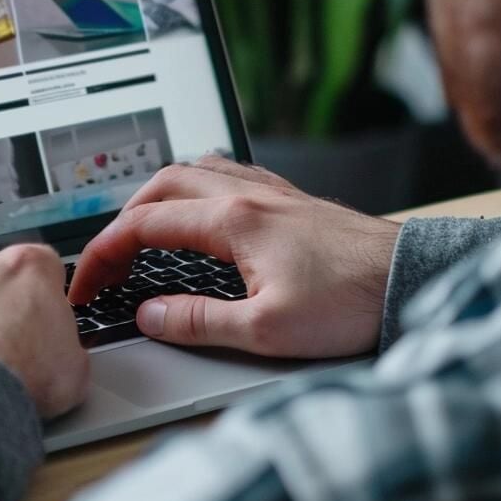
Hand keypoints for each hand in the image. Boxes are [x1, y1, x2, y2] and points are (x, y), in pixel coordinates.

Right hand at [70, 156, 400, 357]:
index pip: (145, 225)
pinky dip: (200, 187)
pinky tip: (206, 210)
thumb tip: (152, 315)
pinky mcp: (295, 202)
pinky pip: (231, 174)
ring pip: (197, 170)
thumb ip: (199, 323)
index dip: (105, 255)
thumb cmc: (352, 301)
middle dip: (123, 217)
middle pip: (163, 184)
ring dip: (160, 195)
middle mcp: (250, 195)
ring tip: (144, 228)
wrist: (411, 279)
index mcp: (234, 220)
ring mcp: (274, 193)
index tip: (88, 285)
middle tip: (109, 258)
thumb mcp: (265, 330)